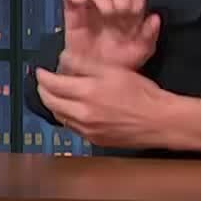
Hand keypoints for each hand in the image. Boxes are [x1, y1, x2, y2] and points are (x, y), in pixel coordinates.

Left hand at [31, 65, 170, 148]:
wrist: (160, 121)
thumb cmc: (141, 92)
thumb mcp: (114, 70)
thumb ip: (86, 65)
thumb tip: (64, 60)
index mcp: (87, 93)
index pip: (53, 85)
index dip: (43, 77)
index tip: (39, 71)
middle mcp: (82, 114)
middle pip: (51, 102)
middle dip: (43, 91)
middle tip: (42, 83)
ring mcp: (87, 130)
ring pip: (59, 117)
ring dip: (53, 105)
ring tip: (53, 95)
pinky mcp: (94, 140)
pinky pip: (72, 127)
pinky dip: (66, 116)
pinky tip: (69, 110)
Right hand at [60, 0, 160, 74]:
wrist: (95, 80)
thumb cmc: (118, 64)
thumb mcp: (141, 52)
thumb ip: (150, 35)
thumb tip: (154, 17)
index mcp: (129, 11)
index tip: (136, 11)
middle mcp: (111, 5)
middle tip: (121, 13)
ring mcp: (91, 8)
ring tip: (106, 14)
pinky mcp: (73, 14)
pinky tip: (82, 1)